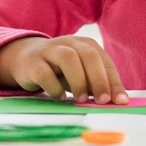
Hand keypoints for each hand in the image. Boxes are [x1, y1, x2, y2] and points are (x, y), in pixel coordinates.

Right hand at [0, 35, 128, 104]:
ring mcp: (50, 51)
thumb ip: (97, 84)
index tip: (120, 101)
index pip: (104, 61)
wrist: (25, 58)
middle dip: (99, 79)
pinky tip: (60, 97)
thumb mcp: (81, 73)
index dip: (113, 81)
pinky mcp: (33, 63)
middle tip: (103, 100)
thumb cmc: (60, 70)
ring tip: (82, 99)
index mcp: (86, 45)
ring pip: (67, 58)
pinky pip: (45, 73)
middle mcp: (69, 43)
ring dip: (78, 80)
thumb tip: (117, 101)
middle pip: (88, 55)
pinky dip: (55, 87)